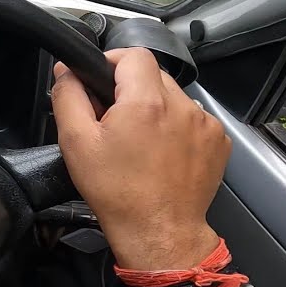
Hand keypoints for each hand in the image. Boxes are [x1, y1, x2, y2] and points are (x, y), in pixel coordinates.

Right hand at [52, 48, 228, 271]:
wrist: (159, 232)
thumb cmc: (118, 193)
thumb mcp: (77, 143)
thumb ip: (68, 97)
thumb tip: (67, 71)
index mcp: (146, 102)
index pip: (133, 53)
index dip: (113, 62)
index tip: (102, 82)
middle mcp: (181, 107)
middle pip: (154, 74)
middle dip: (132, 89)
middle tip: (115, 119)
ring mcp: (204, 124)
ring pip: (173, 96)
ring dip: (156, 107)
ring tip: (141, 140)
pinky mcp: (217, 140)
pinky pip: (192, 117)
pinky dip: (176, 126)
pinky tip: (162, 151)